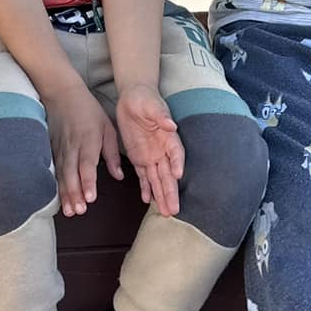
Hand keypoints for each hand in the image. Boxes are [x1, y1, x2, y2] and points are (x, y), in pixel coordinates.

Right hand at [42, 77, 121, 216]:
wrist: (62, 93)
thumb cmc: (89, 110)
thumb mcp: (108, 127)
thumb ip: (113, 153)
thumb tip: (119, 176)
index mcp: (88, 140)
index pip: (87, 164)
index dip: (88, 181)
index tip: (90, 198)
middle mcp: (72, 146)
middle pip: (72, 173)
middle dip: (75, 193)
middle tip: (79, 211)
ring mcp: (59, 149)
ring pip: (61, 175)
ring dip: (65, 194)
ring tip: (69, 211)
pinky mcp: (51, 149)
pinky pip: (54, 171)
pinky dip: (55, 185)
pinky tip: (57, 199)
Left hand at [116, 83, 183, 216]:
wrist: (132, 98)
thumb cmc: (145, 99)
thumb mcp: (151, 105)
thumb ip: (160, 116)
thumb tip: (170, 125)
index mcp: (169, 137)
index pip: (176, 152)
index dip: (177, 163)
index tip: (178, 175)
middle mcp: (162, 150)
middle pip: (168, 174)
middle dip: (171, 191)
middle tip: (173, 209)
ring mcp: (151, 156)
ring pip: (157, 179)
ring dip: (161, 196)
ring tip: (166, 212)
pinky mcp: (139, 158)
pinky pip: (144, 176)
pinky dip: (146, 188)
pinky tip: (148, 200)